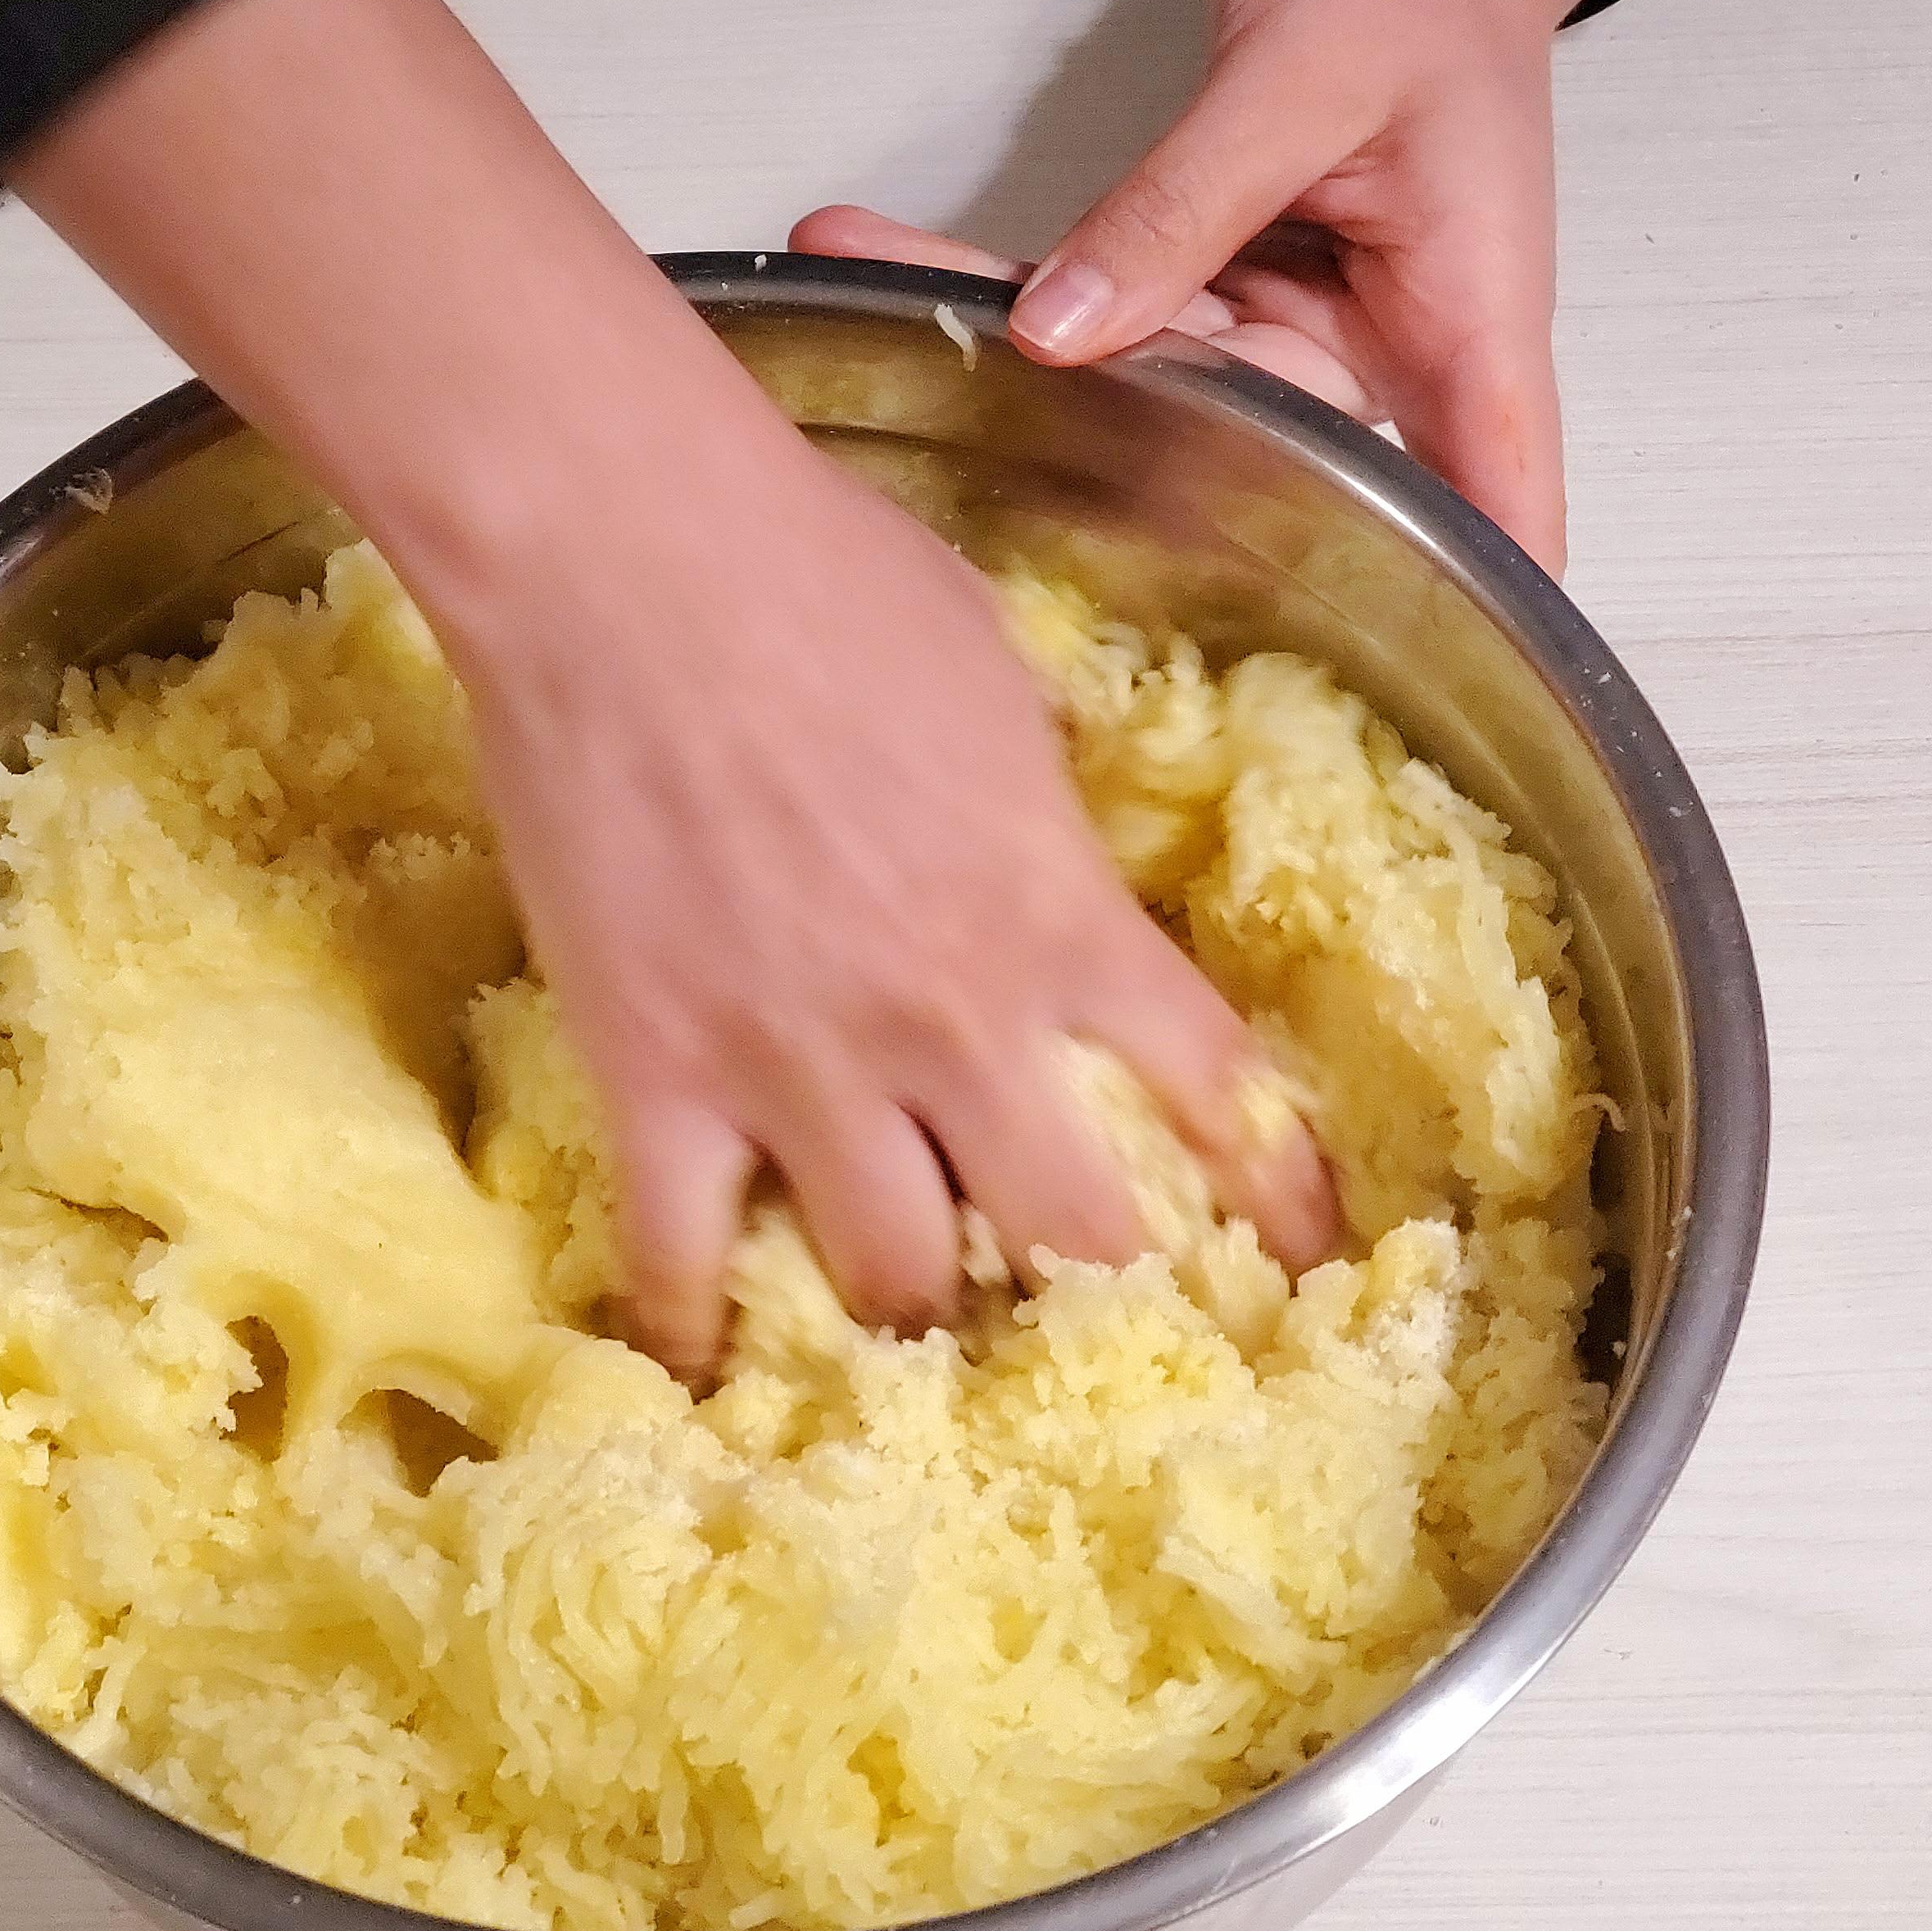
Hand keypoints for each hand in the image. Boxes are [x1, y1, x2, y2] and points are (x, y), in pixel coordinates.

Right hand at [451, 432, 1337, 1375]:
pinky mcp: (660, 1078)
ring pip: (895, 1278)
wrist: (630, 559)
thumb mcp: (1000, 680)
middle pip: (1074, 1241)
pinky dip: (696, 1328)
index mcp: (1061, 914)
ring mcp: (802, 1065)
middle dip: (1095, 1300)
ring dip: (915, 1319)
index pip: (1222, 1094)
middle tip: (1084, 1325)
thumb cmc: (823, 576)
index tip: (1301, 1263)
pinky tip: (705, 1371)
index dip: (1279, 1199)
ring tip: (908, 1341)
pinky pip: (682, 1258)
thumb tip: (1053, 847)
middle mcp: (955, 1022)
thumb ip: (1044, 804)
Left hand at [798, 0, 1708, 575]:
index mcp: (1463, 338)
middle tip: (954, 501)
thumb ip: (1183, 205)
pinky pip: (1104, 307)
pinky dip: (996, 288)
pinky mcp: (1216, 296)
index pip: (1486, 518)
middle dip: (1106, 495)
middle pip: (1257, 467)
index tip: (1336, 728)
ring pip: (1146, 389)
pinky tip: (884, 263)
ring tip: (871, 317)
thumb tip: (1069, 322)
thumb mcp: (1302, 80)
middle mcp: (1372, 363)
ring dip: (1003, 359)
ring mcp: (1286, 341)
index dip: (1431, 636)